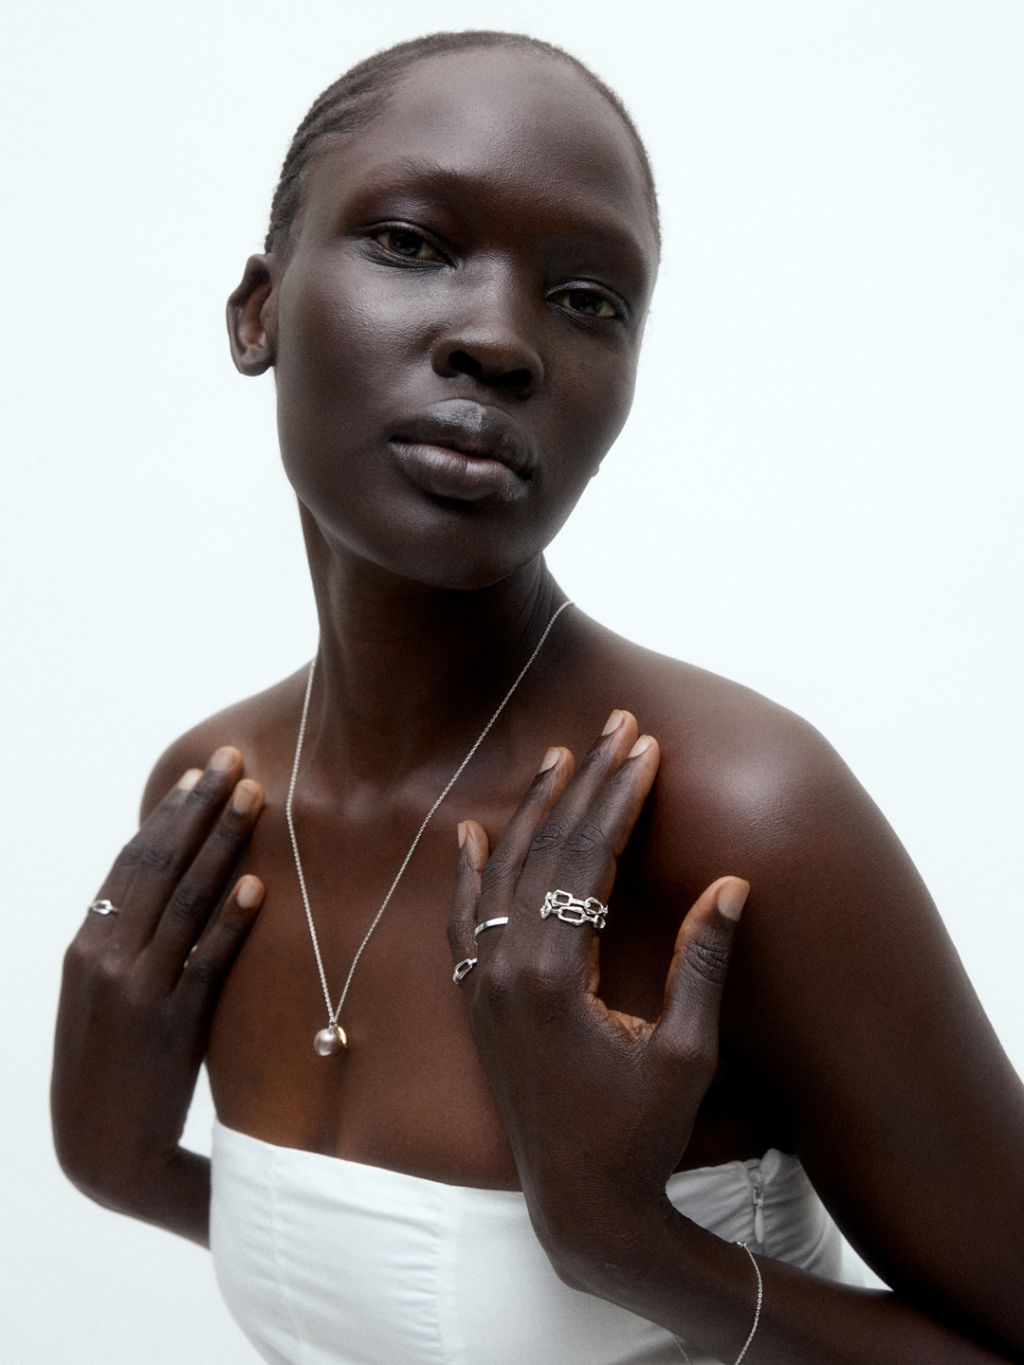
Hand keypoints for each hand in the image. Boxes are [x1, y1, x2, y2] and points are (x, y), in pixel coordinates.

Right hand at [51, 747, 264, 1218]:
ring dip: (222, 843)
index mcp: (86, 946)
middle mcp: (105, 960)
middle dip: (200, 809)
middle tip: (235, 761)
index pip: (133, 863)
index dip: (168, 816)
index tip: (199, 775)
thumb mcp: (100, 997)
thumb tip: (164, 885)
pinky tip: (256, 885)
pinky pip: (205, 963)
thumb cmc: (109, 1068)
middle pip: (159, 866)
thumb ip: (125, 943)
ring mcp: (138, 992)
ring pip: (185, 901)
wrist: (102, 1154)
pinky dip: (230, 921)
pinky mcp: (172, 1027)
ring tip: (254, 798)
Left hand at [447, 710, 748, 1280]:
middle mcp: (507, 970)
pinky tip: (472, 833)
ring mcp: (483, 985)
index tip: (645, 748)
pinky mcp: (476, 1003)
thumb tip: (731, 884)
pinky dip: (468, 874)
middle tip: (613, 727)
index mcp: (556, 977)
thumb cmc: (642, 1136)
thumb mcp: (686, 1054)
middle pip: (546, 851)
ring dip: (531, 812)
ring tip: (558, 757)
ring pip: (501, 874)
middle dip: (584, 784)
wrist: (580, 1209)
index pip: (589, 860)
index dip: (620, 799)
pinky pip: (463, 921)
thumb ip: (701, 964)